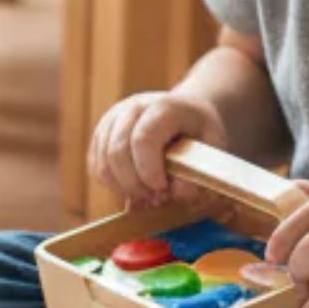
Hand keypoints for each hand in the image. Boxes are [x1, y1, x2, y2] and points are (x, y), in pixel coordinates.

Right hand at [87, 90, 223, 207]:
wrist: (185, 111)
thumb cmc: (200, 132)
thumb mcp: (212, 149)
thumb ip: (198, 172)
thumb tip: (175, 194)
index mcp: (163, 108)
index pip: (143, 139)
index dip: (148, 170)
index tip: (163, 190)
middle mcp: (131, 109)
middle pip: (117, 151)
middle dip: (134, 184)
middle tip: (155, 200)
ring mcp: (112, 120)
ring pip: (102, 162)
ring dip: (122, 187)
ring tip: (146, 196)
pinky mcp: (100, 134)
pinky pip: (95, 165)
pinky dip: (111, 184)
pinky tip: (133, 188)